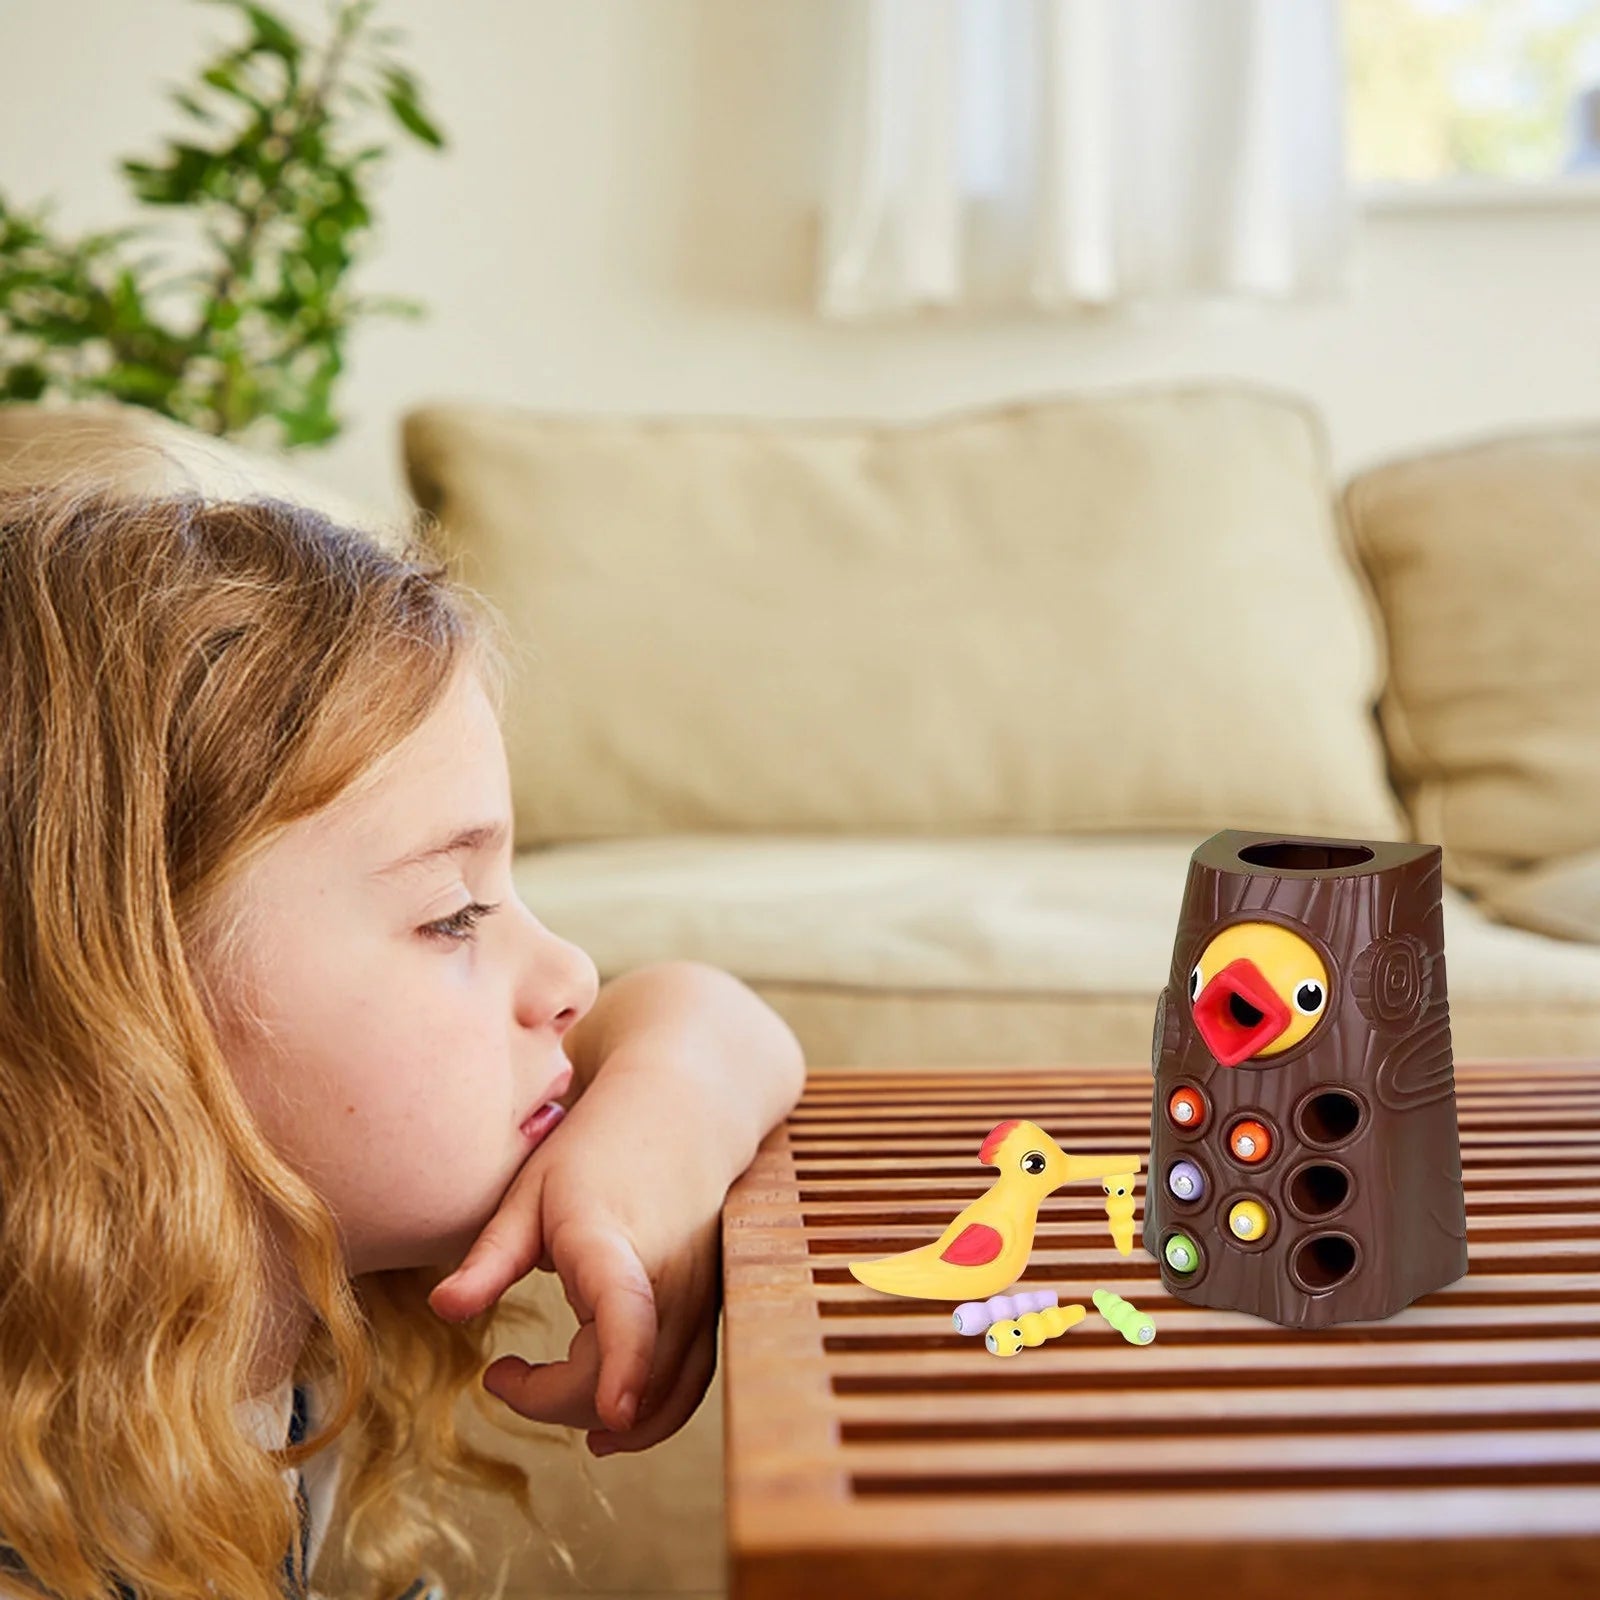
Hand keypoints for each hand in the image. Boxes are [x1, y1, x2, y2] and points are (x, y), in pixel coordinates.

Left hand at [429, 1091, 724, 1456]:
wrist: (684, 1116)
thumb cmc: (598, 1150)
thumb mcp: (531, 1192)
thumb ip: (491, 1257)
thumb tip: (441, 1310)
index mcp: (613, 1242)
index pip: (627, 1309)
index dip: (625, 1363)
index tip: (613, 1413)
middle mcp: (669, 1278)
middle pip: (622, 1378)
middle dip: (553, 1400)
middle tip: (502, 1374)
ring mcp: (698, 1299)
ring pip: (661, 1396)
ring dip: (601, 1418)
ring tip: (542, 1398)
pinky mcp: (710, 1312)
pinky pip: (688, 1384)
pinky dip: (652, 1417)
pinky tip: (612, 1420)